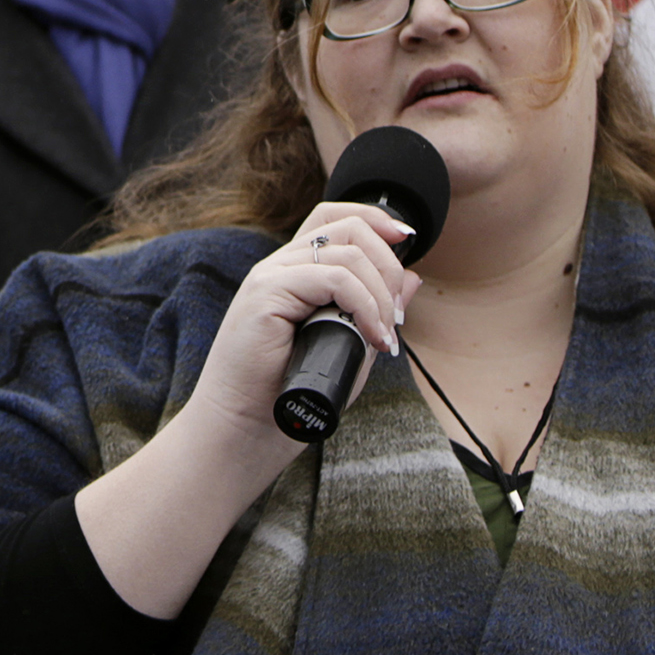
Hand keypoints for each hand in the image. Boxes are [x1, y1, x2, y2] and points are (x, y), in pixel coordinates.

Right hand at [73, 199, 419, 619]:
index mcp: (292, 274)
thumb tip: (412, 278)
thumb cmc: (287, 402)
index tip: (408, 242)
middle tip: (397, 317)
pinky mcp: (265, 296)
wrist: (242, 435)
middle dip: (389, 262)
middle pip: (347, 225)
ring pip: (347, 251)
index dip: (375, 219)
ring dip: (382, 293)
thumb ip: (375, 313)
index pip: (334, 218)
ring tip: (385, 336)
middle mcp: (278, 267)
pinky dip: (365, 306)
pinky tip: (373, 339)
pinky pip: (333, 280)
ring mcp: (269, 278)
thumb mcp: (348, 349)